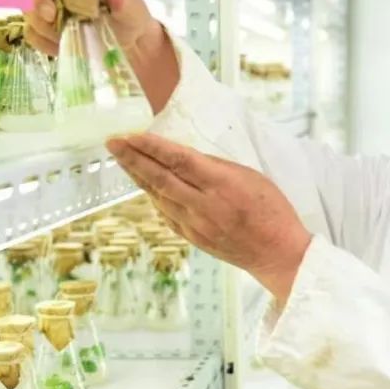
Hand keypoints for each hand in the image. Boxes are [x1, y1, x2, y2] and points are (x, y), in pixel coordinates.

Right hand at [24, 0, 177, 109]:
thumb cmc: (131, 18)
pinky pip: (33, 34)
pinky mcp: (48, 29)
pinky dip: (44, 43)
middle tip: (52, 18)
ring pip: (30, 11)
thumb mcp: (133, 8)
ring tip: (69, 36)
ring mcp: (52, 7)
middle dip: (37, 1)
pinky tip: (63, 47)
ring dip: (43, 26)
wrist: (130, 45)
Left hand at [106, 133, 312, 304]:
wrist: (278, 253)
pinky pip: (166, 213)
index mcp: (222, 185)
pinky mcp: (192, 238)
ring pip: (158, 196)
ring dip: (138, 176)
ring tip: (122, 158)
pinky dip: (154, 196)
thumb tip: (184, 157)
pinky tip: (144, 184)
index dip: (152, 147)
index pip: (179, 161)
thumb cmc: (272, 211)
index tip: (131, 134)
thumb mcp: (251, 177)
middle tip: (112, 142)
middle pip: (160, 179)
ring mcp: (195, 225)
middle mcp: (204, 206)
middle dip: (132, 159)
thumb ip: (217, 168)